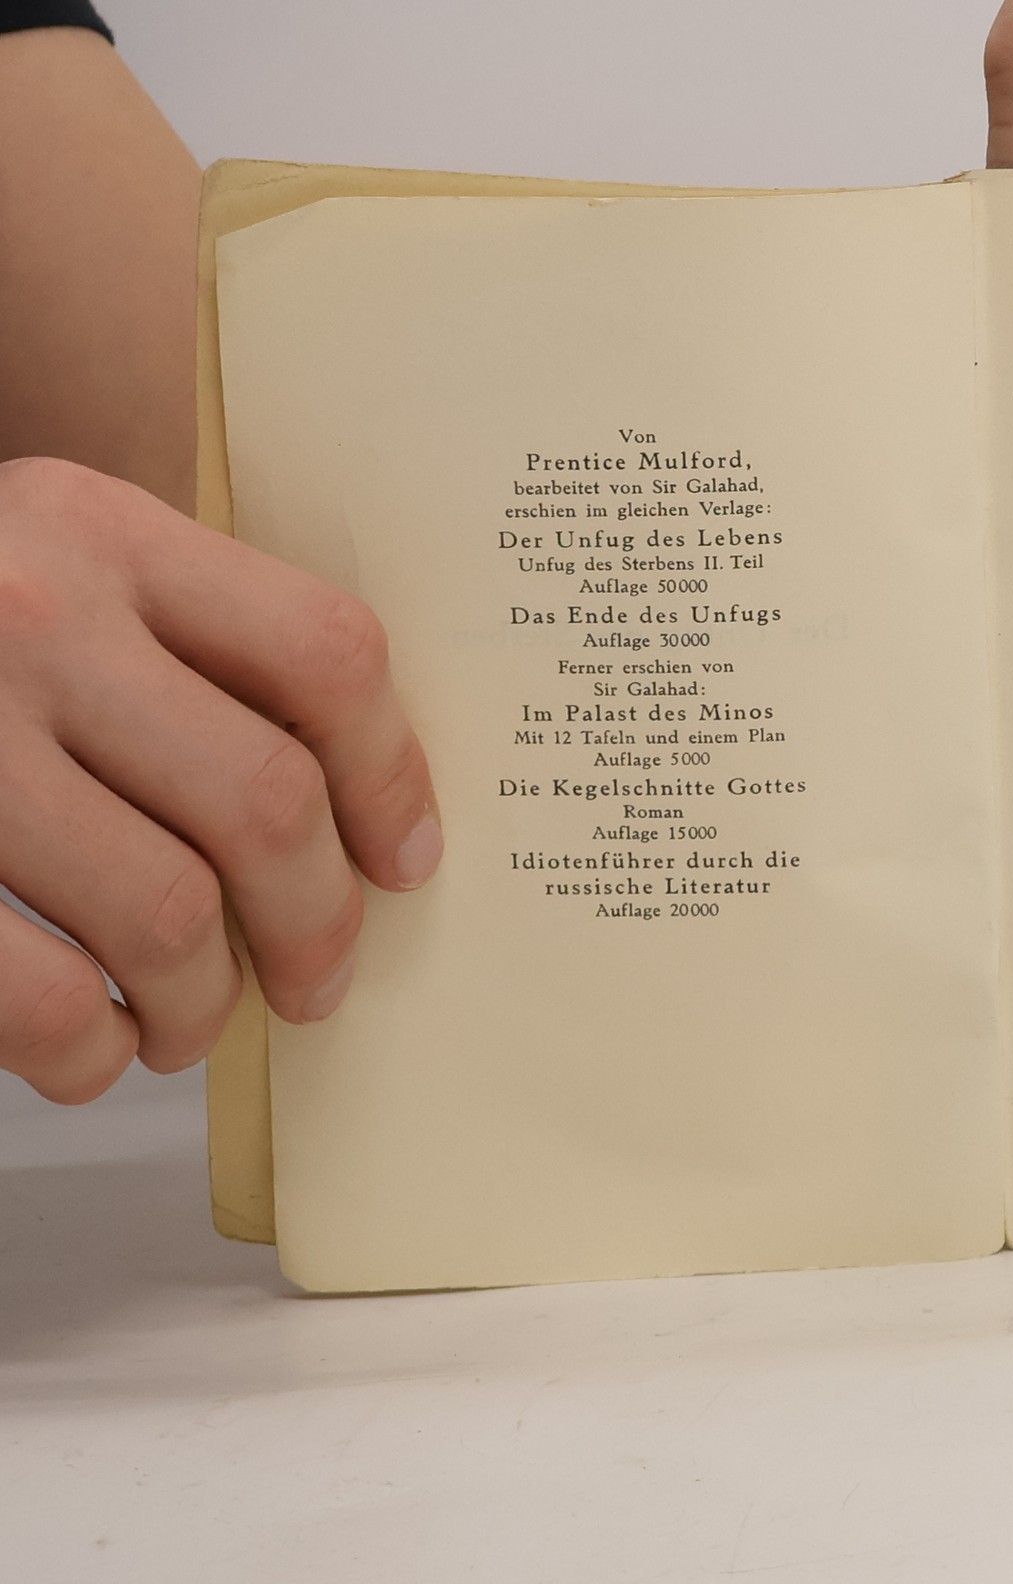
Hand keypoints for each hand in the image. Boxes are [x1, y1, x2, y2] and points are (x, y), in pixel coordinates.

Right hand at [0, 459, 439, 1103]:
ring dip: (206, 1002)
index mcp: (100, 532)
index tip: (406, 861)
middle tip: (318, 980)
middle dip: (317, 923)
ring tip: (192, 1018)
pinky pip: (40, 997)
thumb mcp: (57, 566)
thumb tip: (354, 815)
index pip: (323, 651)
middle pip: (264, 801)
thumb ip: (182, 640)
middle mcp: (30, 615)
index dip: (392, 775)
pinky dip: (90, 1051)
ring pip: (168, 915)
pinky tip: (94, 1046)